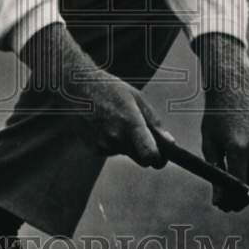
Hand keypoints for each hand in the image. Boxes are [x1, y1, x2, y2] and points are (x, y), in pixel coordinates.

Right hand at [20, 23, 172, 167]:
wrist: (78, 87)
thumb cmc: (111, 89)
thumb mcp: (137, 99)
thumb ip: (154, 123)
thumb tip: (170, 143)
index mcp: (130, 123)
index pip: (149, 155)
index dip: (158, 159)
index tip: (161, 156)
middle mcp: (116, 138)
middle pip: (141, 160)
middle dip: (145, 153)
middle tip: (141, 135)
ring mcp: (103, 145)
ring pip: (125, 154)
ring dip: (126, 144)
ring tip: (116, 121)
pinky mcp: (93, 149)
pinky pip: (111, 152)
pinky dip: (111, 143)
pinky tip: (104, 125)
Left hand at [194, 33, 248, 210]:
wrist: (233, 88)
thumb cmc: (215, 116)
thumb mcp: (210, 143)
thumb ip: (215, 172)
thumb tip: (219, 201)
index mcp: (238, 147)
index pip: (239, 185)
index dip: (232, 200)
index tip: (224, 207)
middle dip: (242, 200)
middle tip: (230, 207)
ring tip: (241, 199)